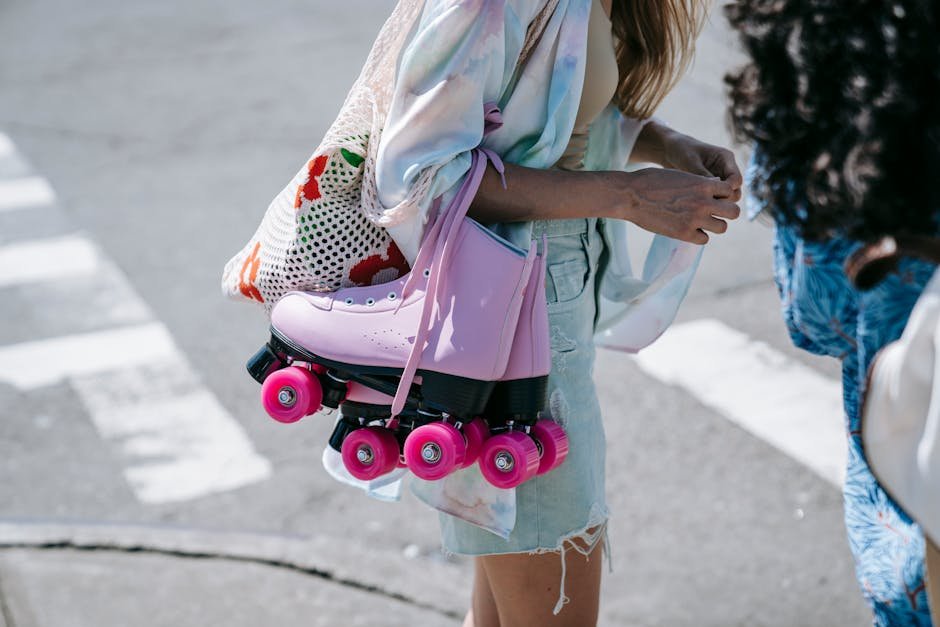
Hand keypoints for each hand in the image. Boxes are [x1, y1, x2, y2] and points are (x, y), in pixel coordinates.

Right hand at [611, 167, 740, 244]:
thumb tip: (712, 186)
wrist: (630, 196)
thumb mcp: (679, 175)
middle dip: (726, 211)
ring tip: (701, 222)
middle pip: (734, 212)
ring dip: (714, 225)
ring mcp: (695, 219)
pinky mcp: (684, 234)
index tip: (713, 196)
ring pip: (722, 227)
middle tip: (714, 212)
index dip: (722, 194)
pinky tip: (688, 229)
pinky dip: (699, 235)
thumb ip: (698, 183)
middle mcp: (704, 202)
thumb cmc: (650, 181)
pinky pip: (704, 239)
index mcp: (703, 184)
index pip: (729, 191)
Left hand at [659, 129, 743, 201]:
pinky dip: (708, 204)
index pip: (737, 179)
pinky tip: (695, 206)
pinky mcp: (711, 187)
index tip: (712, 195)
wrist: (670, 149)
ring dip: (715, 203)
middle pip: (735, 192)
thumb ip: (703, 175)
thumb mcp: (690, 161)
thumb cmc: (681, 150)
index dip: (728, 190)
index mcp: (725, 158)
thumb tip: (714, 191)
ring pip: (726, 198)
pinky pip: (715, 199)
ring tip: (698, 206)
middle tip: (705, 204)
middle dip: (724, 200)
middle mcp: (726, 169)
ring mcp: (719, 179)